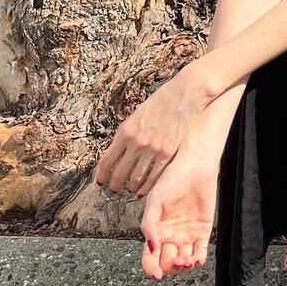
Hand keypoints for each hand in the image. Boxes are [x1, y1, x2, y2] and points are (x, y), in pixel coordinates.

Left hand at [95, 68, 208, 195]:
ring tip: (129, 190)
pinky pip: (154, 176)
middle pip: (119, 172)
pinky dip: (147, 186)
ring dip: (130, 186)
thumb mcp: (137, 113)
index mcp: (125, 131)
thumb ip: (126, 131)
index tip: (101, 181)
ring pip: (136, 177)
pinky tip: (144, 190)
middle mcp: (136, 142)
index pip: (107, 160)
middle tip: (114, 189)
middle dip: (115, 184)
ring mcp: (152, 149)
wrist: (185, 95)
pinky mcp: (167, 154)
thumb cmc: (163, 100)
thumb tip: (116, 146)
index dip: (102, 174)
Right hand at [140, 150, 218, 279]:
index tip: (156, 274)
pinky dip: (198, 260)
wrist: (195, 167)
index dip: (151, 268)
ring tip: (185, 259)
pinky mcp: (202, 232)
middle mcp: (170, 236)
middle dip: (170, 267)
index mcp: (156, 230)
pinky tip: (195, 258)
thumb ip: (148, 224)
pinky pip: (200, 253)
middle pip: (167, 263)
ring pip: (183, 261)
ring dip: (183, 267)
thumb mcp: (154, 200)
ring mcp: (186, 235)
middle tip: (174, 261)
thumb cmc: (171, 179)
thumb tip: (150, 247)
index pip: (150, 257)